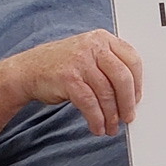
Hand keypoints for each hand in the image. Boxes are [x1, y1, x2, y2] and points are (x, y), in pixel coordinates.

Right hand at [4, 29, 142, 135]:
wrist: (28, 70)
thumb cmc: (63, 66)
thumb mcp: (89, 56)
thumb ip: (110, 66)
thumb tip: (132, 95)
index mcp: (102, 38)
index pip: (132, 59)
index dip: (138, 84)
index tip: (137, 99)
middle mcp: (92, 46)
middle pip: (122, 78)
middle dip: (128, 103)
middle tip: (128, 118)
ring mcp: (79, 61)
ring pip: (106, 93)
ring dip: (111, 116)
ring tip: (110, 127)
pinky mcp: (68, 78)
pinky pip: (90, 103)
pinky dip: (96, 119)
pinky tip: (97, 127)